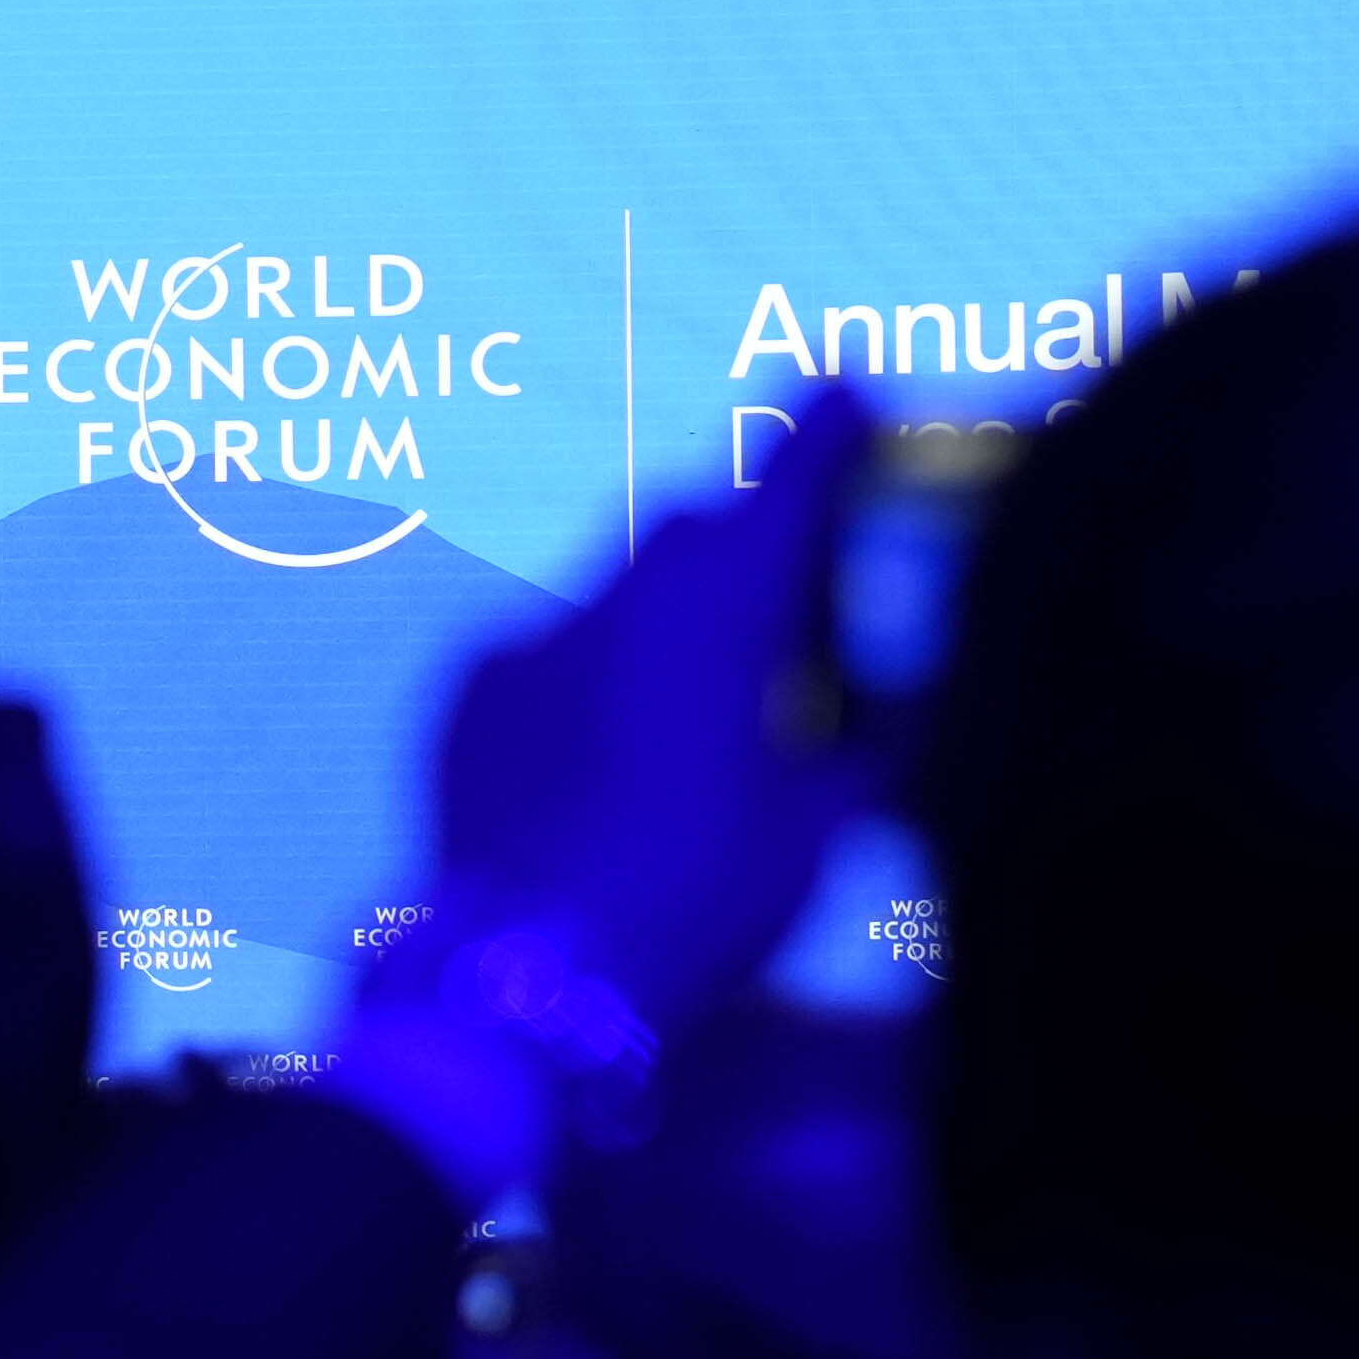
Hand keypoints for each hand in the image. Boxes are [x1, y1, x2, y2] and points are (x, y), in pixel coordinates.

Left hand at [414, 386, 877, 1038]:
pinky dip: (579, 682)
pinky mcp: (465, 691)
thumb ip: (860, 753)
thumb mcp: (816, 830)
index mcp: (727, 608)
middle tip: (777, 613)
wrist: (533, 971)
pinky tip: (594, 760)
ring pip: (611, 593)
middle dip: (739, 549)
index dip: (824, 431)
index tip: (845, 387)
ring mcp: (532, 638)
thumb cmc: (700, 896)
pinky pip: (538, 656)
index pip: (788, 481)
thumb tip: (893, 723)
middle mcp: (624, 595)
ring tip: (682, 716)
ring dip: (655, 627)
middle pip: (694, 531)